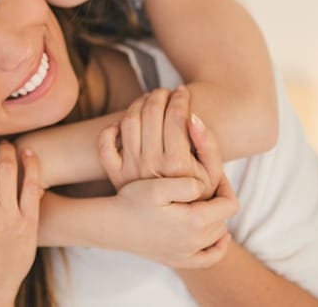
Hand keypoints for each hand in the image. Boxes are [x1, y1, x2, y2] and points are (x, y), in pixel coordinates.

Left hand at [98, 87, 220, 199]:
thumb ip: (208, 145)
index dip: (181, 99)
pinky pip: (105, 145)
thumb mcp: (212, 174)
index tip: (183, 91)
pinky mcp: (115, 174)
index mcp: (176, 163)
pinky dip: (110, 129)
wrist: (173, 226)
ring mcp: (129, 169)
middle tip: (166, 92)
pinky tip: (124, 124)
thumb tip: (193, 117)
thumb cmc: (197, 196)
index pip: (175, 117)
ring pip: (128, 122)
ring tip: (150, 101)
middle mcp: (149, 164)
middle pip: (150, 114)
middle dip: (159, 96)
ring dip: (138, 104)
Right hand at [99, 174, 236, 267]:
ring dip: (216, 217)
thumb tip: (204, 187)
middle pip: (223, 219)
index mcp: (193, 221)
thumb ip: (186, 184)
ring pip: (217, 234)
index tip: (215, 173)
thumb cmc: (132, 201)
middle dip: (219, 200)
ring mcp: (187, 254)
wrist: (111, 226)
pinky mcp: (178, 260)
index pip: (229, 204)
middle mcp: (194, 242)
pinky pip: (210, 258)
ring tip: (204, 201)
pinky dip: (219, 247)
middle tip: (206, 183)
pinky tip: (220, 237)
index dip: (226, 186)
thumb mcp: (157, 186)